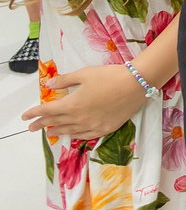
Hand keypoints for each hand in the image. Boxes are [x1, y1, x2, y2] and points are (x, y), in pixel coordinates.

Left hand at [23, 64, 146, 138]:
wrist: (136, 84)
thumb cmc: (110, 76)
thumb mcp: (85, 73)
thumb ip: (65, 80)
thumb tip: (49, 84)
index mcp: (72, 105)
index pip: (47, 111)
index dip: (34, 113)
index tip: (25, 116)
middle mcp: (79, 118)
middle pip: (56, 123)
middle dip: (42, 125)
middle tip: (31, 127)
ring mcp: (93, 125)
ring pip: (70, 131)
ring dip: (58, 131)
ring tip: (50, 132)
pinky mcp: (106, 128)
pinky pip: (87, 136)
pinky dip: (77, 136)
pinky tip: (74, 135)